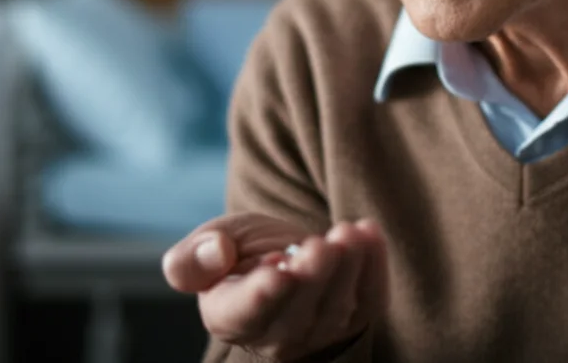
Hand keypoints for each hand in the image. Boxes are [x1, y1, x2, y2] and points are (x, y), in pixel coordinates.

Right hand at [162, 212, 387, 360]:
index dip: (263, 294)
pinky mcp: (355, 316)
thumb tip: (217, 253)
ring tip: (348, 232)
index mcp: (230, 316)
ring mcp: (320, 331)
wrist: (282, 255)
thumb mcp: (207, 243)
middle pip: (298, 315)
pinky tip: (369, 231)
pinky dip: (374, 266)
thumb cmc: (238, 253)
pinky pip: (370, 297)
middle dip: (312, 277)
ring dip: (347, 268)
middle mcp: (276, 336)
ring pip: (338, 307)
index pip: (248, 313)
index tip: (278, 271)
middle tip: (319, 244)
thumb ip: (193, 258)